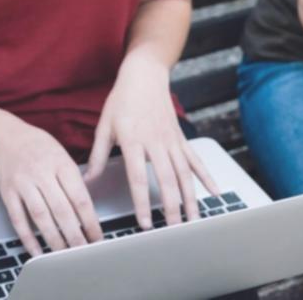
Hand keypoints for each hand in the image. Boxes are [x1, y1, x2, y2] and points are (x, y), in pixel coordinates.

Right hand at [0, 119, 101, 256]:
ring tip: (64, 254)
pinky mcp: (8, 193)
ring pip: (40, 216)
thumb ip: (74, 180)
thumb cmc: (38, 147)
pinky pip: (18, 219)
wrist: (6, 137)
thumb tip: (88, 212)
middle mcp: (41, 173)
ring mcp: (23, 183)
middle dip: (75, 235)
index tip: (97, 237)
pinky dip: (28, 238)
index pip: (79, 197)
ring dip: (54, 239)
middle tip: (84, 252)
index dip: (90, 221)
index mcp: (60, 163)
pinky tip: (37, 251)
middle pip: (61, 210)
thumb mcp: (62, 155)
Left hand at [85, 52, 217, 230]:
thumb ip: (98, 155)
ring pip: (184, 174)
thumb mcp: (104, 124)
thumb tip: (88, 179)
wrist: (145, 74)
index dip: (142, 202)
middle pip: (167, 179)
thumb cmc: (122, 99)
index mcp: (133, 140)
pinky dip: (206, 176)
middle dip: (171, 207)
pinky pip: (195, 160)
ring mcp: (171, 140)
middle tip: (173, 229)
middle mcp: (155, 142)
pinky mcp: (181, 137)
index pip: (139, 178)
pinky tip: (214, 192)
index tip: (144, 222)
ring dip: (190, 198)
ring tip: (193, 220)